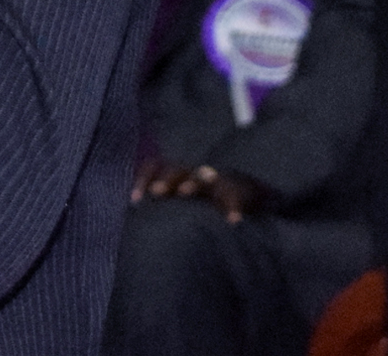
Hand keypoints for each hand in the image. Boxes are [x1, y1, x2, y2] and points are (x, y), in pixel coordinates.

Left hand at [130, 161, 274, 222]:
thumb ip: (165, 210)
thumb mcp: (185, 206)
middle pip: (177, 170)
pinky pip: (237, 196)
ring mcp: (219, 181)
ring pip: (204, 176)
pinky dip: (234, 208)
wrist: (252, 198)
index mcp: (179, 176)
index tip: (136, 200)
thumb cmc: (206, 210)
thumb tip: (140, 219)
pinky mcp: (242, 191)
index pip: (156, 167)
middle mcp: (196, 174)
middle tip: (157, 192)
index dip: (144, 179)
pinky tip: (233, 221)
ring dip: (193, 181)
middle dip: (165, 179)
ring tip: (184, 191)